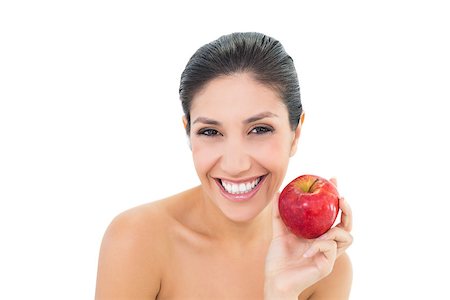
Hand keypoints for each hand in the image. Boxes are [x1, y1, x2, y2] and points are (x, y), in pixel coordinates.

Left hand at [264, 178, 352, 298]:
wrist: (275, 280)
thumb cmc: (279, 259)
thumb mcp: (279, 232)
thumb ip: (279, 214)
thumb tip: (278, 192)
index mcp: (319, 235)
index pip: (333, 215)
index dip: (335, 197)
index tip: (332, 179)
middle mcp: (328, 244)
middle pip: (348, 225)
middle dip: (348, 210)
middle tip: (340, 198)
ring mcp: (330, 255)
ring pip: (346, 237)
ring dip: (335, 229)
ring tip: (322, 230)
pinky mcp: (327, 265)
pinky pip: (330, 248)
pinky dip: (320, 244)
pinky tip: (307, 249)